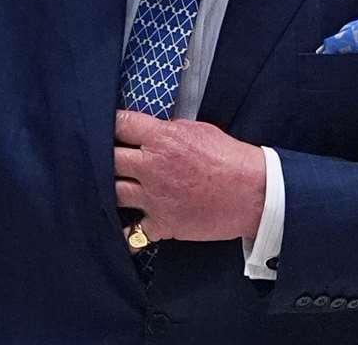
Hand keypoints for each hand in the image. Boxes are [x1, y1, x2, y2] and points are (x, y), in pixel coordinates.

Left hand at [113, 110, 264, 243]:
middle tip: (103, 157)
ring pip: (113, 192)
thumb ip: (168, 130)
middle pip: (108, 159)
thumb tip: (151, 131)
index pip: (119, 124)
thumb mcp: (197, 130)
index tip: (106, 127)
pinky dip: (128, 231)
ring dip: (109, 189)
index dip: (110, 124)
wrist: (254, 194)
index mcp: (160, 139)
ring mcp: (154, 197)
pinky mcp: (163, 223)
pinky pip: (133, 232)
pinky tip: (122, 228)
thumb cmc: (229, 158)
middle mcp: (151, 167)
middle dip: (103, 156)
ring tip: (109, 187)